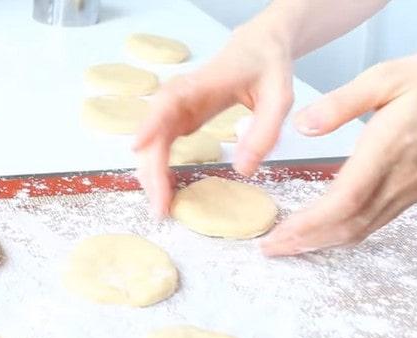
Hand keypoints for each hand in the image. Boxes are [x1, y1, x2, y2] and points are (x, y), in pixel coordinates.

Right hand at [134, 25, 293, 216]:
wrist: (257, 49)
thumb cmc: (267, 68)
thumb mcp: (278, 98)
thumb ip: (264, 132)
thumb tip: (243, 170)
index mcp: (199, 86)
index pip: (167, 104)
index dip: (151, 124)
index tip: (138, 147)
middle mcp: (178, 99)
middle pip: (153, 136)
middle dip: (152, 172)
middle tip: (161, 208)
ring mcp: (174, 111)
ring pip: (151, 146)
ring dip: (151, 176)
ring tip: (162, 208)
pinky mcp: (177, 122)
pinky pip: (160, 148)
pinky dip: (159, 171)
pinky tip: (165, 192)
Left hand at [261, 52, 416, 254]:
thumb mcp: (385, 77)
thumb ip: (341, 102)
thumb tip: (303, 125)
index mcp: (388, 148)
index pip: (345, 199)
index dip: (310, 222)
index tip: (278, 233)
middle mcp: (400, 176)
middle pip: (350, 223)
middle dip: (307, 241)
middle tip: (272, 248)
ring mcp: (411, 187)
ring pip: (364, 227)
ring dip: (324, 241)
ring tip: (290, 245)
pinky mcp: (416, 190)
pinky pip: (377, 221)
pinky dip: (345, 232)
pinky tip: (324, 232)